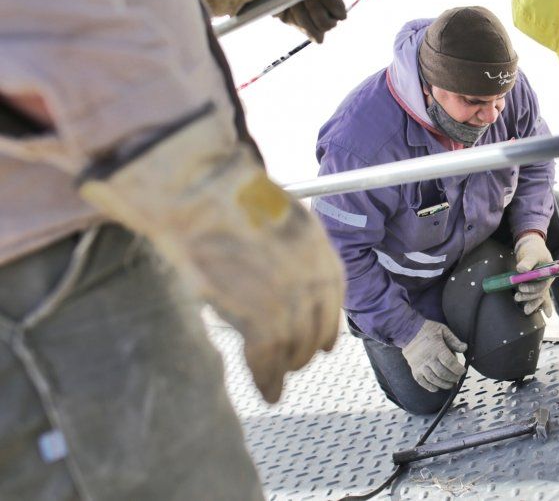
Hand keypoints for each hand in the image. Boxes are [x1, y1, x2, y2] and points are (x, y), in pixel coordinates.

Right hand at [78, 109, 345, 402]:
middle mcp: (309, 272)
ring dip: (287, 366)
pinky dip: (267, 379)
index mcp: (316, 243)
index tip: (327, 340)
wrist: (198, 194)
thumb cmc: (222, 195)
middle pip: (317, 323)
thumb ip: (284, 240)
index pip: (333, 292)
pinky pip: (267, 358)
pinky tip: (268, 391)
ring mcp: (286, 295)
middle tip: (298, 362)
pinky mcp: (257, 316)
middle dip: (308, 347)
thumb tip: (275, 259)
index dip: (329, 321)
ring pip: (295, 346)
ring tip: (280, 378)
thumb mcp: (273, 209)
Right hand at [401, 320, 467, 391]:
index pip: (450, 362)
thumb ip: (454, 340)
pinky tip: (436, 388)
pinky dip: (429, 387)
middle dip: (453, 378)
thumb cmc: (427, 329)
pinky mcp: (414, 369)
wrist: (407, 330)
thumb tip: (465, 348)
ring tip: (450, 384)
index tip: (463, 371)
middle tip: (458, 378)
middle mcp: (428, 358)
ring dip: (443, 384)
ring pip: (433, 379)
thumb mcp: (443, 330)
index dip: (458, 369)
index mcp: (437, 348)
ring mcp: (420, 365)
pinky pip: (422, 382)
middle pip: (443, 373)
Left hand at [513, 233, 554, 316]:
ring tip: (517, 300)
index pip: (542, 285)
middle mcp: (547, 280)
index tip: (521, 287)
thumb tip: (521, 269)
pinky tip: (539, 313)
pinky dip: (536, 304)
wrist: (531, 246)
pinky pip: (536, 297)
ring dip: (530, 302)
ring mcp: (541, 283)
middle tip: (517, 297)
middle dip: (529, 297)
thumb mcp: (531, 253)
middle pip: (540, 293)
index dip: (532, 288)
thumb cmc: (533, 249)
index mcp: (549, 273)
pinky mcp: (534, 285)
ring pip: (538, 296)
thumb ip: (527, 261)